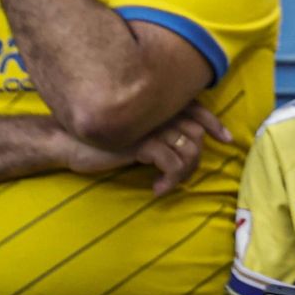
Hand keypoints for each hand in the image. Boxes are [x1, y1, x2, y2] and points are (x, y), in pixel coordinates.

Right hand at [60, 103, 232, 194]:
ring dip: (182, 174)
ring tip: (166, 185)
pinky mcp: (142, 142)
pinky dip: (169, 181)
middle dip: (195, 162)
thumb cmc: (102, 141)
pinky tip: (156, 189)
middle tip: (178, 177)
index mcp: (158, 105)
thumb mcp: (136, 133)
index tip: (227, 140)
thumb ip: (159, 131)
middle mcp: (157, 111)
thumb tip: (187, 145)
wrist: (67, 143)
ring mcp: (151, 125)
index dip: (215, 124)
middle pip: (197, 135)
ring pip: (189, 151)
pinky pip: (172, 163)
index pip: (197, 109)